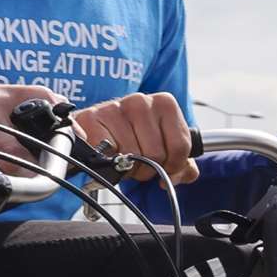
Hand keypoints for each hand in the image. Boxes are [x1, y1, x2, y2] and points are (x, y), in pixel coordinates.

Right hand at [72, 92, 199, 184]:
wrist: (96, 128)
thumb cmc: (133, 137)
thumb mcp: (164, 146)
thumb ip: (182, 164)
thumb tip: (183, 175)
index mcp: (165, 103)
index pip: (180, 147)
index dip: (173, 166)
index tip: (165, 168)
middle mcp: (141, 101)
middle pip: (156, 154)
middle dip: (148, 169)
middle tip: (139, 164)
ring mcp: (116, 107)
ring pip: (132, 157)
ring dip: (128, 168)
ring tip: (123, 159)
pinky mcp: (92, 119)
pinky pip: (108, 155)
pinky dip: (109, 162)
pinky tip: (108, 154)